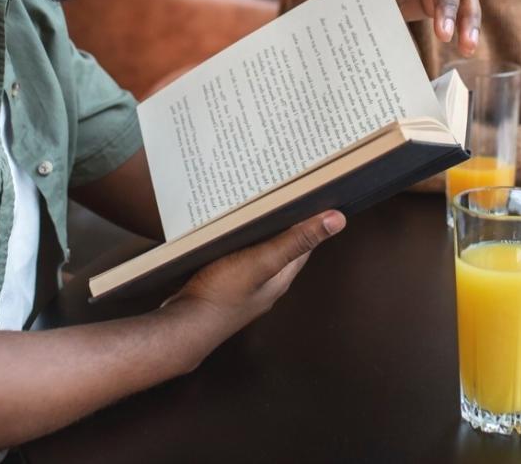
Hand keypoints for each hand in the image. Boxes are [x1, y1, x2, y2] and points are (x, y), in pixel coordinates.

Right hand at [166, 211, 344, 339]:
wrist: (183, 325)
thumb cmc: (221, 296)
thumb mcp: (262, 262)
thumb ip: (296, 241)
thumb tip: (337, 220)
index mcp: (281, 278)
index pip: (304, 245)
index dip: (309, 221)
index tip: (309, 197)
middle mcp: (265, 283)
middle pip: (280, 246)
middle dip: (280, 223)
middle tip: (278, 195)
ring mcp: (243, 285)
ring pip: (256, 251)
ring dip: (256, 232)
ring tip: (252, 207)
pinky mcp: (221, 284)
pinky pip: (234, 256)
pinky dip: (235, 241)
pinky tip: (225, 231)